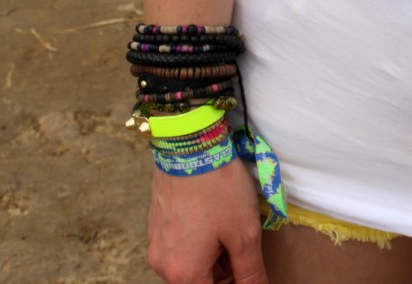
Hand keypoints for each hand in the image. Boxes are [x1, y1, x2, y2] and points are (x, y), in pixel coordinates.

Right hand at [148, 159, 267, 283]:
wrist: (190, 146)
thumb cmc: (220, 190)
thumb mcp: (244, 234)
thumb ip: (250, 271)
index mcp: (183, 273)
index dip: (238, 282)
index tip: (249, 267)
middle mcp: (162, 264)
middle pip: (200, 281)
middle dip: (226, 272)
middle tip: (246, 247)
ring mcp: (156, 244)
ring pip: (191, 264)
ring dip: (214, 256)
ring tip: (233, 227)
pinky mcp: (156, 224)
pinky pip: (180, 245)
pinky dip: (201, 241)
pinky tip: (217, 217)